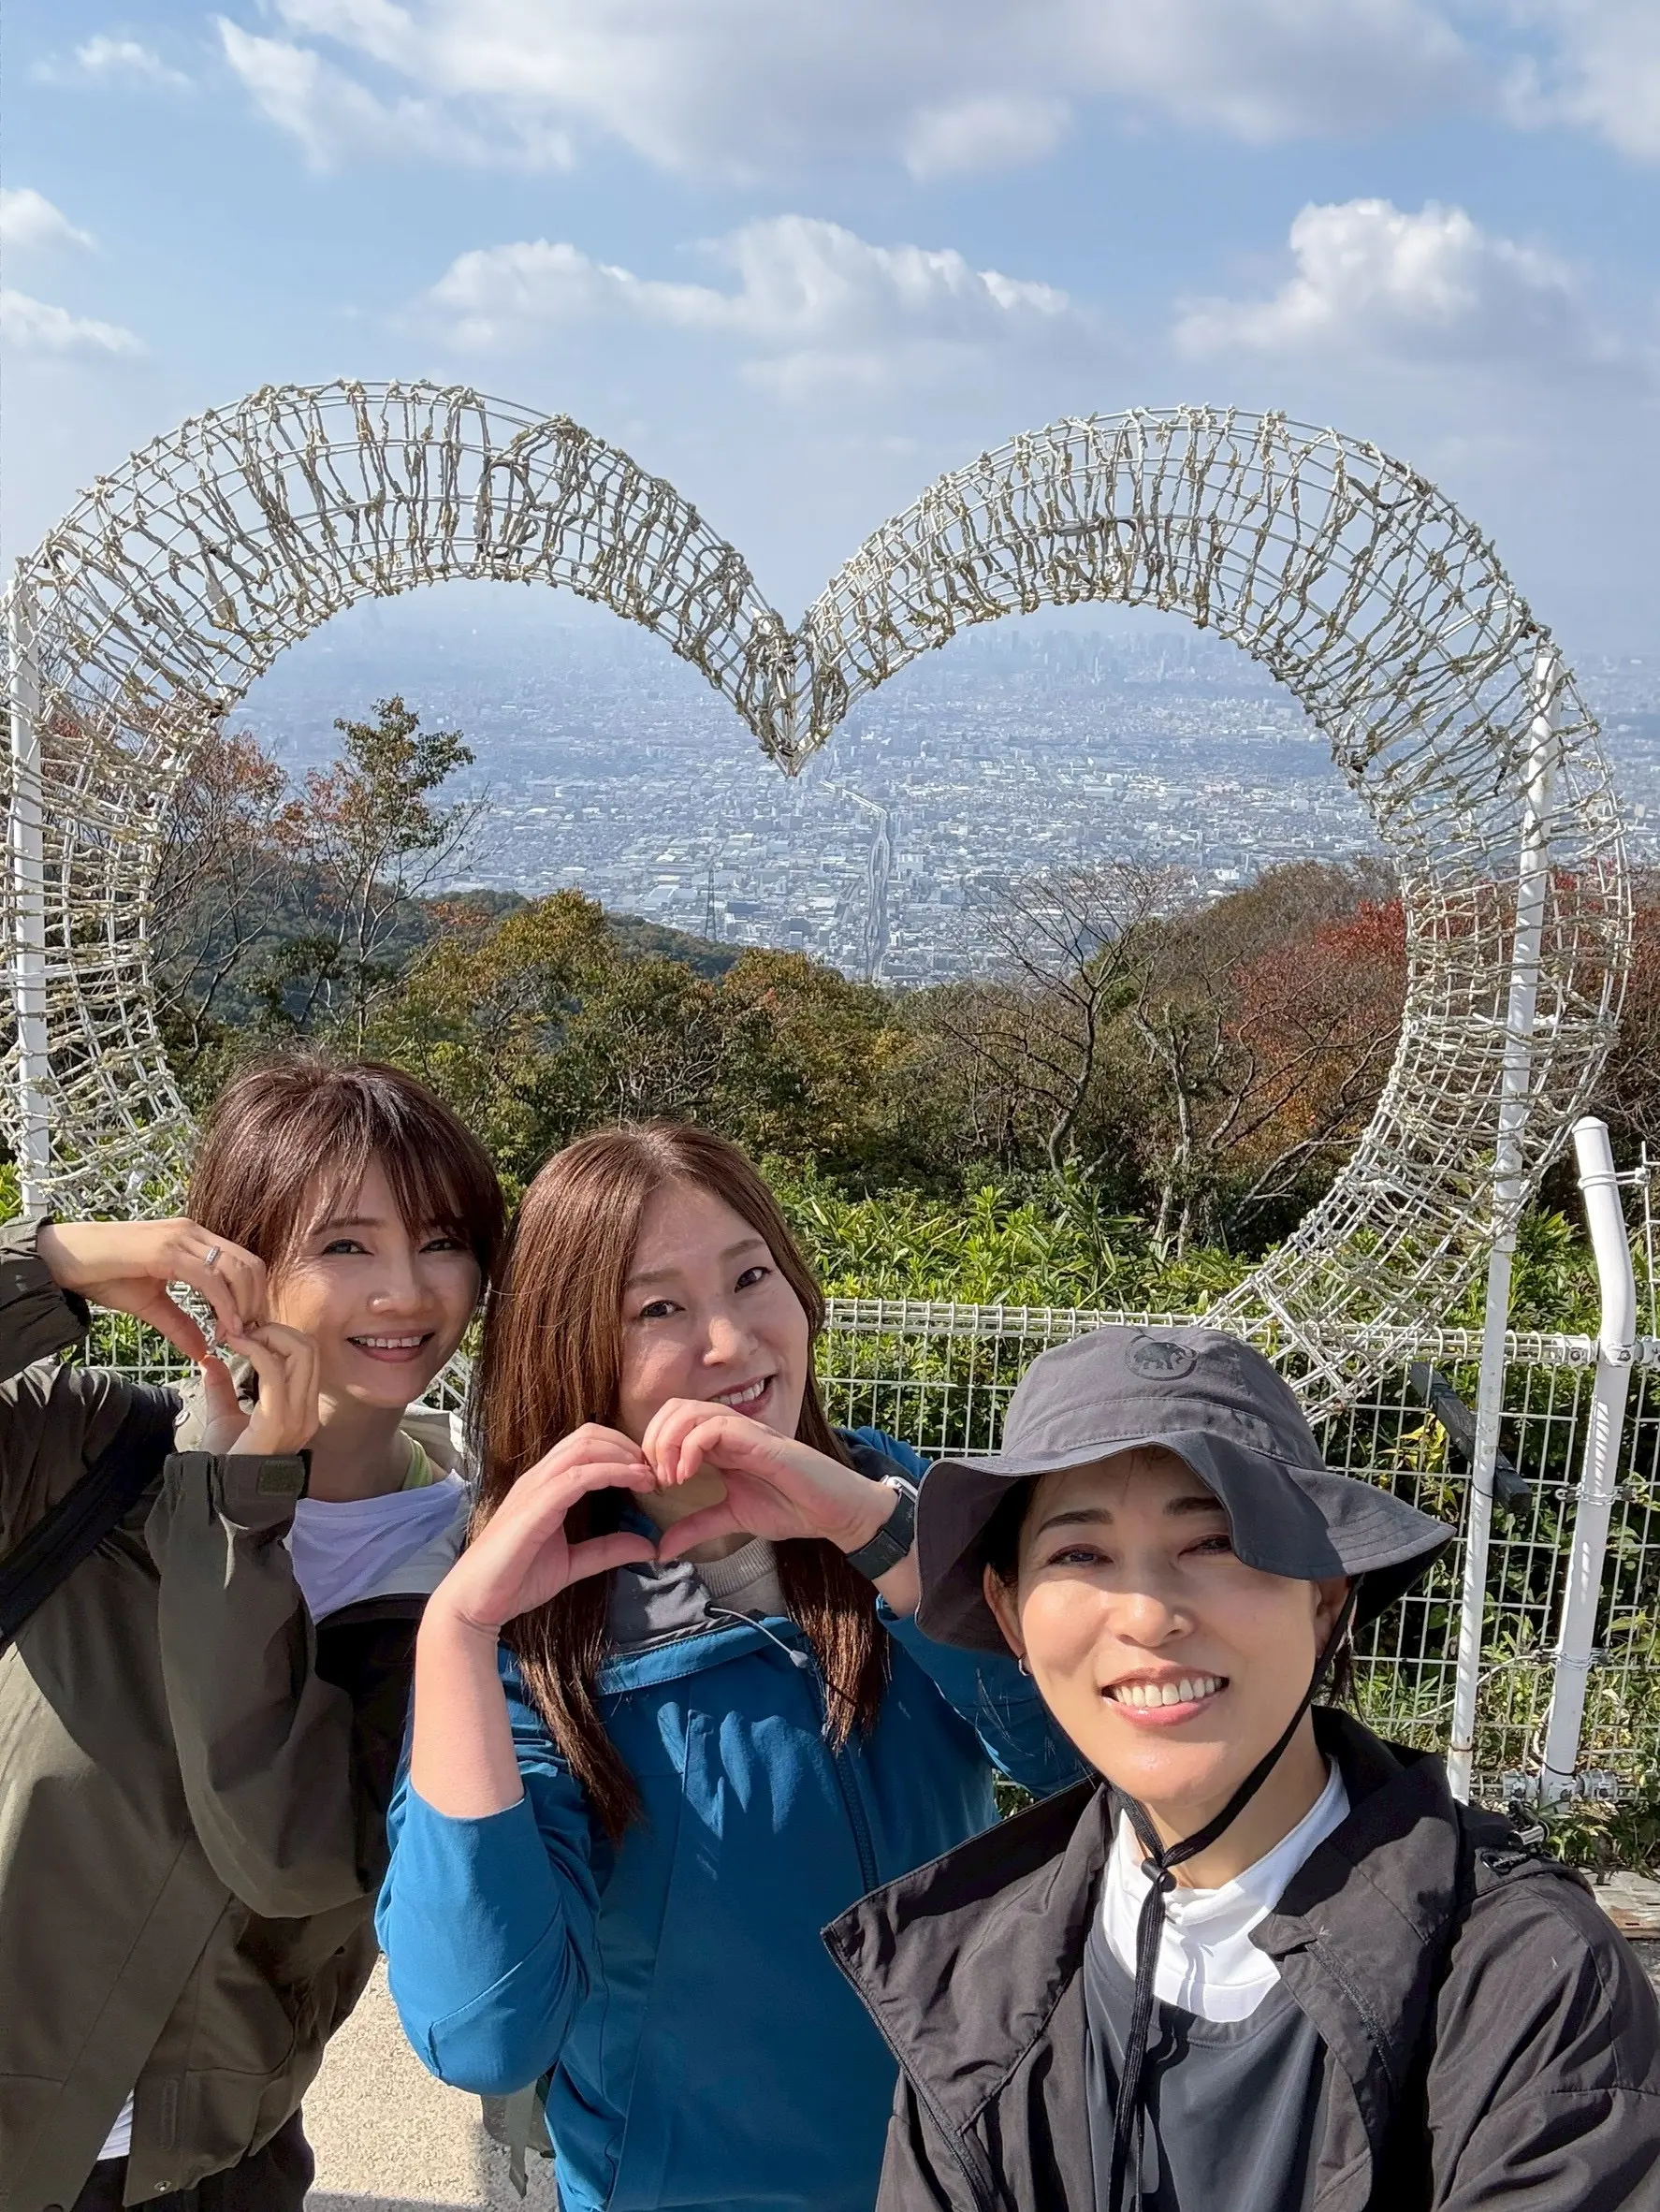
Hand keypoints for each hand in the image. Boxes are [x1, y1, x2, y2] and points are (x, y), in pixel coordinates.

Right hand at [36, 1218, 264, 1362]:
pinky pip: (209, 1278)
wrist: (63, 1259)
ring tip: (233, 1335)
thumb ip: (179, 1324)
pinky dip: (224, 1305)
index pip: (245, 1264)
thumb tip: (203, 1352)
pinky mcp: (166, 1249)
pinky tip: (222, 1328)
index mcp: (194, 1240)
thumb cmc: (104, 1275)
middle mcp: (193, 1233)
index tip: (246, 1331)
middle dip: (256, 1303)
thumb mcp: (150, 1305)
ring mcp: (181, 1237)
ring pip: (236, 1270)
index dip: (254, 1298)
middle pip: (250, 1266)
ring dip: (243, 1306)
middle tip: (247, 1336)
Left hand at [220, 1326, 319, 1455]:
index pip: (307, 1358)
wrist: (220, 1495)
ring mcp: (297, 1415)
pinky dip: (255, 1350)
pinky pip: (274, 1370)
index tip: (248, 1334)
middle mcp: (306, 1411)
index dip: (281, 1337)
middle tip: (245, 1332)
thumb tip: (210, 1360)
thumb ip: (222, 1389)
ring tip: (239, 1338)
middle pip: (309, 1349)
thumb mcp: (224, 1417)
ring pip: (300, 1353)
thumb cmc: (226, 1462)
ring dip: (268, 1336)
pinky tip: (235, 1346)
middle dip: (277, 1331)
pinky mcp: (278, 1418)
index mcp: (301, 1410)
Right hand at [430, 1425, 659, 1638]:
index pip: (586, 1444)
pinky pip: (577, 1476)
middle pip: (588, 1435)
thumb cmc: (516, 1581)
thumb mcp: (574, 1563)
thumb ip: (607, 1550)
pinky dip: (611, 1472)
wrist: (475, 1603)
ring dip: (623, 1454)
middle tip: (654, 1470)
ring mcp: (534, 1489)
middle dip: (627, 1444)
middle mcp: (538, 1478)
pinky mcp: (534, 1507)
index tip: (649, 1473)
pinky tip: (634, 1482)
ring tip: (648, 1475)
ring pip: (584, 1447)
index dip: (622, 1450)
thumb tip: (649, 1547)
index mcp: (545, 1486)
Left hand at [643, 1401, 896, 1563]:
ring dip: (668, 1442)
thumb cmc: (790, 1507)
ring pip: (689, 1411)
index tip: (652, 1483)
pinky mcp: (759, 1439)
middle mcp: (729, 1429)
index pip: (672, 1421)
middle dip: (653, 1440)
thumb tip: (661, 1551)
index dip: (652, 1446)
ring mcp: (745, 1430)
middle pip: (673, 1408)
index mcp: (720, 1443)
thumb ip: (697, 1528)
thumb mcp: (732, 1518)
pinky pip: (714, 1427)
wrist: (833, 1512)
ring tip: (671, 1478)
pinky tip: (688, 1476)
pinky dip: (691, 1447)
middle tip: (656, 1479)